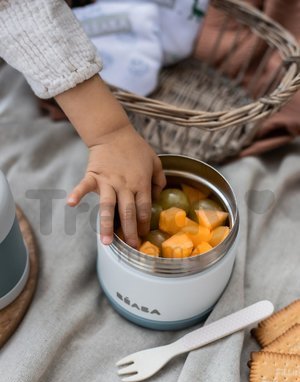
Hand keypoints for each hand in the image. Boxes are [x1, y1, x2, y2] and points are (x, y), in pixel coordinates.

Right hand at [55, 75, 165, 247]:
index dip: (144, 224)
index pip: (144, 209)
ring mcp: (108, 181)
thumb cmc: (136, 148)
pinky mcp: (93, 176)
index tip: (143, 237)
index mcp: (141, 183)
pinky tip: (70, 204)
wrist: (114, 132)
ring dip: (107, 225)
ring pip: (108, 206)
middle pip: (128, 212)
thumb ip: (160, 180)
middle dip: (130, 231)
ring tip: (106, 242)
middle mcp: (125, 185)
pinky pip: (84, 186)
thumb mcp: (155, 161)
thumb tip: (159, 197)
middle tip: (131, 247)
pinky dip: (77, 194)